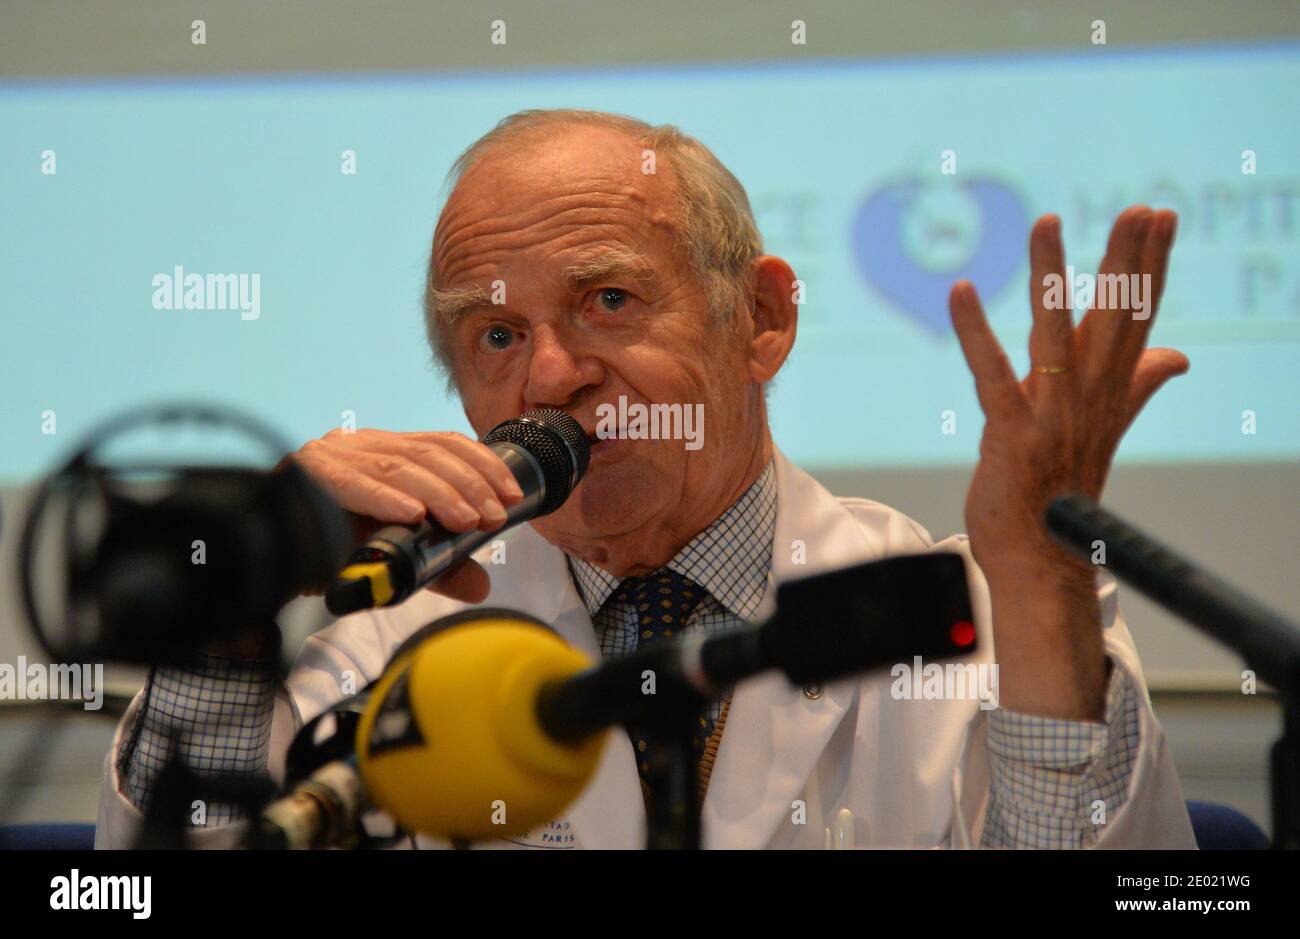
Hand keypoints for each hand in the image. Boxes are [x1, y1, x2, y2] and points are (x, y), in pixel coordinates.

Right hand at [291, 428, 525, 602]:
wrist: (270, 560)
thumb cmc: (331, 549)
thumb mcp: (395, 555)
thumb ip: (437, 566)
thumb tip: (481, 586)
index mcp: (383, 451)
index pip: (442, 443)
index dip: (482, 465)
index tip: (512, 495)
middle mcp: (359, 444)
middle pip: (427, 452)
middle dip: (469, 483)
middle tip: (494, 516)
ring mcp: (332, 454)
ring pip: (397, 465)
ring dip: (440, 493)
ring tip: (466, 519)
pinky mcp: (307, 473)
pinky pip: (352, 482)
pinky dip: (385, 498)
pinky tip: (412, 513)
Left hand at [948, 206, 1186, 717]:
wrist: (1042, 560)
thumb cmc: (1062, 491)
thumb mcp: (1102, 428)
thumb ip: (1136, 385)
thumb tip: (1177, 357)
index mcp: (1109, 393)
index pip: (1136, 318)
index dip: (1148, 266)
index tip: (1160, 216)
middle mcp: (1088, 400)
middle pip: (1113, 319)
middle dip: (1126, 260)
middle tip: (1140, 208)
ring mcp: (1052, 417)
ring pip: (1055, 335)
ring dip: (1050, 276)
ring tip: (1045, 222)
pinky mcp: (1011, 434)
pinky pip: (992, 374)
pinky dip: (975, 332)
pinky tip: (962, 291)